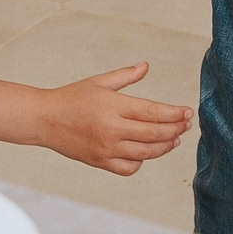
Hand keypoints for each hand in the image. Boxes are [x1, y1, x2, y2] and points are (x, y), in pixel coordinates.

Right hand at [35, 62, 192, 174]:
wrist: (44, 119)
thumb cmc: (71, 97)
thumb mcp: (99, 81)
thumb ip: (125, 76)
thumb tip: (146, 66)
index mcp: (113, 106)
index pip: (153, 112)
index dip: (174, 114)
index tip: (188, 113)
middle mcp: (112, 129)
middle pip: (154, 134)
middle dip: (175, 130)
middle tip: (185, 126)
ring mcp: (106, 148)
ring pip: (146, 153)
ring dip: (164, 147)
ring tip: (174, 140)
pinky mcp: (100, 162)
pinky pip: (129, 168)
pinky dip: (141, 162)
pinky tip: (145, 153)